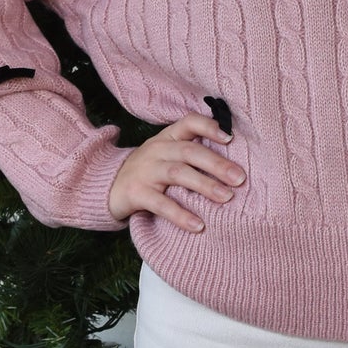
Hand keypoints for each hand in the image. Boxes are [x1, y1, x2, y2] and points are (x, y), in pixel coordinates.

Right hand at [106, 112, 245, 232]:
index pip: (189, 122)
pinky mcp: (137, 193)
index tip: (230, 139)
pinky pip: (161, 204)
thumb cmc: (149, 170)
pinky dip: (180, 215)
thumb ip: (192, 152)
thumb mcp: (166, 153)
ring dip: (204, 185)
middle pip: (189, 151)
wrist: (108, 185)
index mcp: (167, 137)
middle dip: (217, 164)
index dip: (209, 127)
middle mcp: (157, 150)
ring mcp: (145, 171)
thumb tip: (233, 163)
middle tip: (240, 178)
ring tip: (226, 197)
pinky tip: (198, 225)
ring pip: (178, 173)